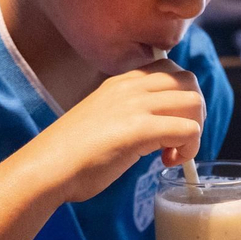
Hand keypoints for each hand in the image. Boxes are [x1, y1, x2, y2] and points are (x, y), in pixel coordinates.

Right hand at [29, 60, 204, 203]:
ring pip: (194, 102)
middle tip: (178, 140)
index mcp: (121, 82)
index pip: (170, 70)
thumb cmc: (71, 155)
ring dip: (195, 130)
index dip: (179, 99)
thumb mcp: (103, 118)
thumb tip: (157, 129)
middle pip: (189, 81)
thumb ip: (128, 114)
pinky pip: (188, 129)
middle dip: (195, 113)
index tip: (168, 127)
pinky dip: (189, 148)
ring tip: (173, 153)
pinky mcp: (139, 130)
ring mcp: (135, 106)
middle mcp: (130, 87)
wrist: (45, 169)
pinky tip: (168, 161)